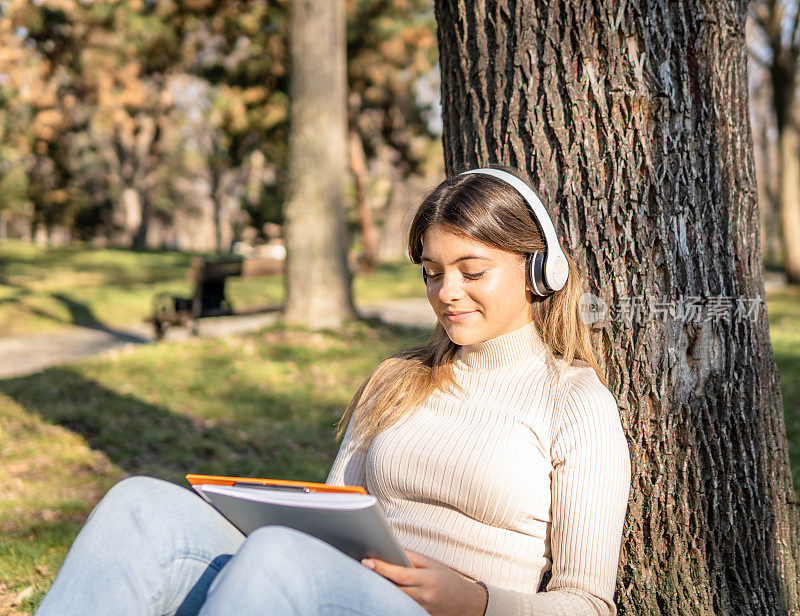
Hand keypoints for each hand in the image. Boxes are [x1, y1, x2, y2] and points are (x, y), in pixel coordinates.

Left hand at [361, 550, 487, 615]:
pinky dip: (391, 597)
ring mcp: (420, 608)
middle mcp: (423, 596)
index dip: (382, 568)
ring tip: (368, 577)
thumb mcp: (433, 564)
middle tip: (361, 568)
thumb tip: (393, 551)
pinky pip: (400, 605)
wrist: (466, 603)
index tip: (367, 561)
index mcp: (427, 579)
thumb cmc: (448, 579)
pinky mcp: (418, 615)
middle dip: (376, 578)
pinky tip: (382, 590)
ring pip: (394, 599)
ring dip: (381, 588)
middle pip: (393, 588)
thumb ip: (413, 558)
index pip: (400, 574)